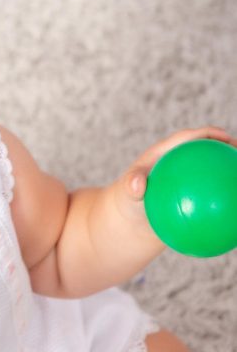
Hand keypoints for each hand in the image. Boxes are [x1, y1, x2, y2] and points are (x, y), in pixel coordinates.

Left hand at [114, 126, 236, 232]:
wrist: (132, 218)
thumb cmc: (129, 202)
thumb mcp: (126, 193)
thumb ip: (131, 186)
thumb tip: (138, 184)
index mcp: (166, 153)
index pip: (189, 138)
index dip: (208, 134)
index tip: (224, 138)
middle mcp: (181, 162)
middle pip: (208, 150)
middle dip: (226, 149)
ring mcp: (189, 178)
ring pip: (213, 174)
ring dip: (228, 174)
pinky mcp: (194, 194)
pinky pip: (210, 197)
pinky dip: (222, 202)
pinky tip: (235, 216)